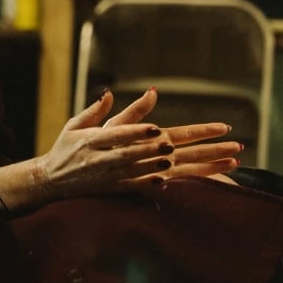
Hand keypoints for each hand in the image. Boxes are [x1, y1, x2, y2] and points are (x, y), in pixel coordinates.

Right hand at [0, 88, 242, 211]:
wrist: (51, 181)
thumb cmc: (66, 149)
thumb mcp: (79, 125)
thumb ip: (105, 111)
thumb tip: (122, 93)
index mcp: (107, 139)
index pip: (142, 134)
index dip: (166, 133)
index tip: (194, 130)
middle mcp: (118, 158)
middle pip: (167, 152)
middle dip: (203, 147)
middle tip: (232, 142)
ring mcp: (123, 176)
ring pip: (171, 170)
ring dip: (203, 166)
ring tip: (229, 161)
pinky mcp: (125, 189)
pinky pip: (157, 187)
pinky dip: (181, 184)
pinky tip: (203, 182)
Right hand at [29, 87, 178, 200]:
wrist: (50, 179)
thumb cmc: (64, 148)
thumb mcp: (73, 126)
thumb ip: (94, 111)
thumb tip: (109, 93)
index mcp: (88, 140)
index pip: (115, 135)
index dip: (136, 132)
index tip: (155, 128)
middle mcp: (95, 159)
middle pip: (125, 154)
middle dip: (148, 150)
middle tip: (169, 144)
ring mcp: (101, 176)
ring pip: (129, 172)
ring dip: (151, 166)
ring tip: (169, 161)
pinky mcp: (106, 189)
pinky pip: (127, 187)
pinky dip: (143, 184)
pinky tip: (160, 179)